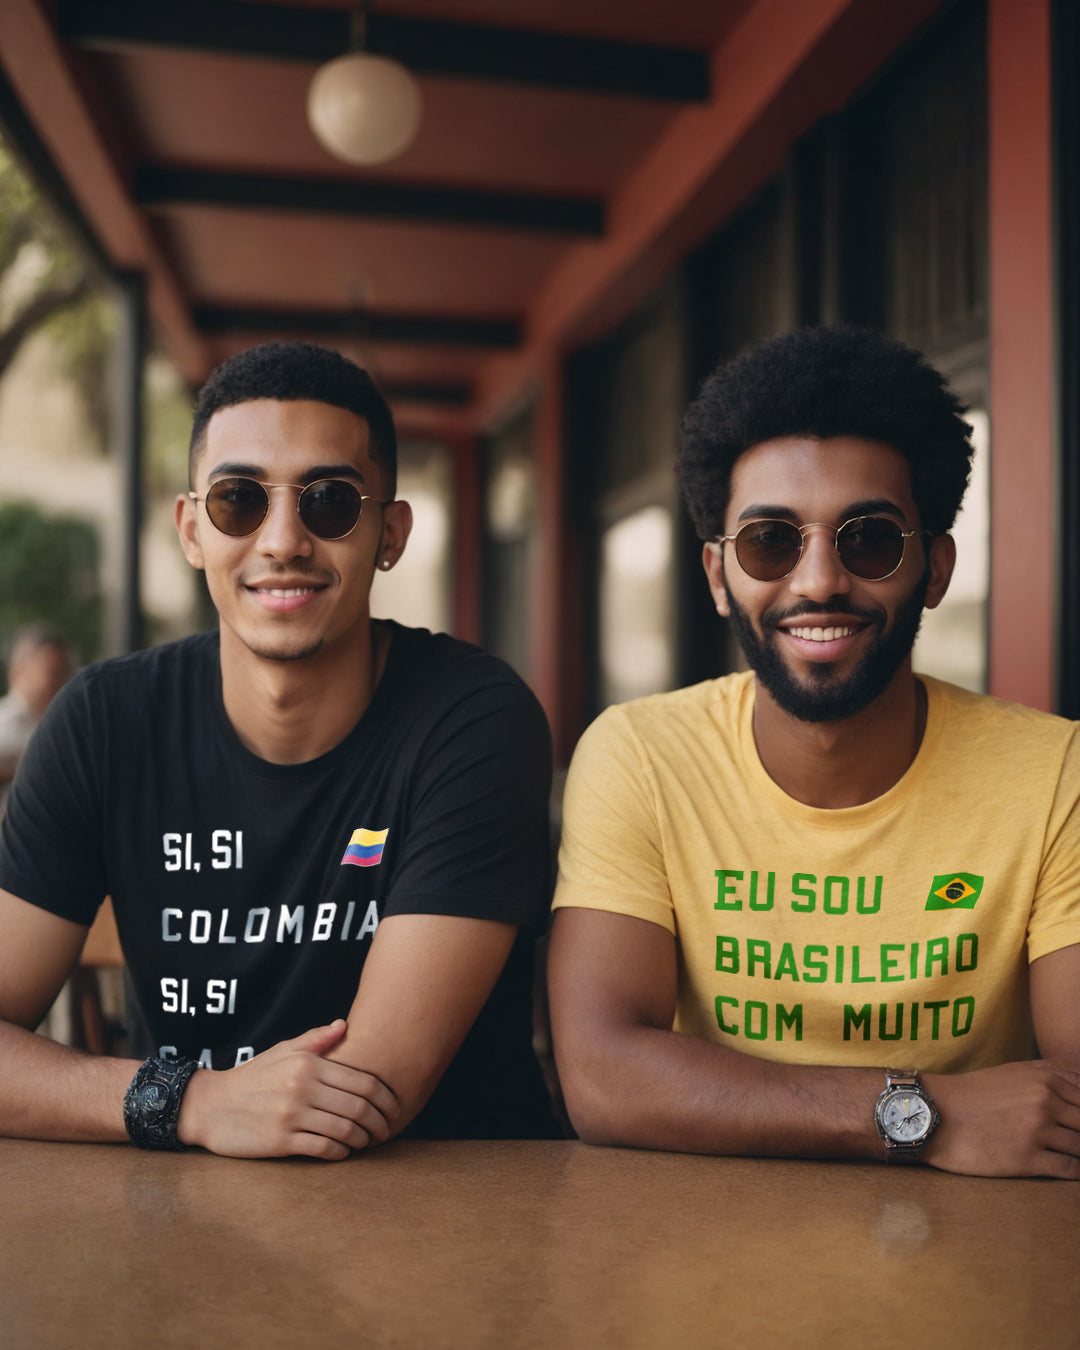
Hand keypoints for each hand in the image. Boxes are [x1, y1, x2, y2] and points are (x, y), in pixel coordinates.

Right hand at [177, 1020, 398, 1160]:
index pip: (362, 1081)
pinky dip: (340, 1152)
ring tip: (368, 1142)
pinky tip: (344, 1151)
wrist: (210, 1105)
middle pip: (359, 1107)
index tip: (394, 1108)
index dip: (386, 1097)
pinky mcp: (280, 1141)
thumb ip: (315, 1039)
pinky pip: (323, 1149)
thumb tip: (345, 1025)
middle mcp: (303, 1087)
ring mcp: (292, 1115)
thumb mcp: (281, 1051)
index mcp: (308, 1064)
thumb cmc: (251, 1077)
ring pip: (345, 1130)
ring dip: (363, 1139)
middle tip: (387, 1130)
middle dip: (381, 1121)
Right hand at [921, 1059, 1079, 1178]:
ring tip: (1075, 1155)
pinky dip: (1077, 1173)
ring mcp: (1036, 1131)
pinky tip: (1073, 1172)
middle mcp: (1044, 1103)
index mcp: (1043, 1080)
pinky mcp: (1027, 1159)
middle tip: (1077, 1140)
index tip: (1078, 1124)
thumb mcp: (1011, 1072)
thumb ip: (1048, 1074)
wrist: (935, 1113)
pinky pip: (1069, 1169)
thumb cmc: (972, 1093)